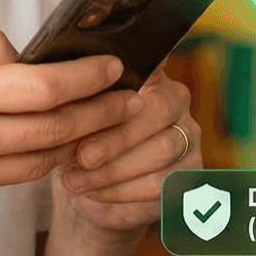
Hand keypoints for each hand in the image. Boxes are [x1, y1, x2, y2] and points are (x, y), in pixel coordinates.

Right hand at [0, 28, 135, 223]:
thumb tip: (30, 57)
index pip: (44, 89)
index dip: (88, 80)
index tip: (114, 69)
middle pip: (55, 133)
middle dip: (98, 114)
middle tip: (125, 99)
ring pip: (39, 164)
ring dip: (68, 142)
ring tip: (86, 120)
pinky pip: (4, 182)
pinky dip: (19, 160)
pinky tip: (20, 141)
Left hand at [56, 70, 199, 232]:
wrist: (92, 190)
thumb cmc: (81, 143)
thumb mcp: (73, 118)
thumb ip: (79, 100)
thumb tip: (68, 87)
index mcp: (149, 76)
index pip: (151, 64)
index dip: (139, 71)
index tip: (112, 77)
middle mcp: (176, 101)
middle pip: (158, 110)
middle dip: (117, 136)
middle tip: (83, 155)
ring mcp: (187, 138)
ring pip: (161, 150)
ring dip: (114, 169)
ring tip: (77, 179)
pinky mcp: (187, 175)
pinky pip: (161, 183)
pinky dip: (122, 190)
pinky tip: (93, 191)